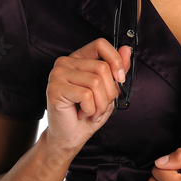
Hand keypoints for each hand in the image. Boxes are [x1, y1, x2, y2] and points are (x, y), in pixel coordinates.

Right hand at [45, 39, 131, 154]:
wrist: (70, 136)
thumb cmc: (88, 113)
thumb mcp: (108, 90)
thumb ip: (117, 69)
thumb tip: (126, 49)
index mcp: (78, 59)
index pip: (100, 44)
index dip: (115, 60)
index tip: (120, 79)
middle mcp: (65, 62)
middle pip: (102, 67)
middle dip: (109, 93)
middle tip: (100, 106)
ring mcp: (57, 74)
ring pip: (95, 82)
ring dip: (100, 104)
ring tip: (92, 112)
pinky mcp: (54, 88)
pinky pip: (86, 95)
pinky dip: (90, 110)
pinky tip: (82, 114)